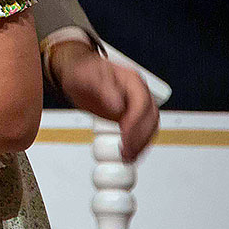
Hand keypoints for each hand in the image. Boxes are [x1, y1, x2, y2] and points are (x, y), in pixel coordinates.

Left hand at [51, 40, 158, 160]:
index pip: (142, 104)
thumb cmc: (82, 71)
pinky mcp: (132, 115)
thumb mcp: (87, 77)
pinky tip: (129, 153)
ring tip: (127, 156)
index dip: (136, 123)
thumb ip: (103, 90)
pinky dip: (137, 144)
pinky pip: (141, 132)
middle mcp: (138, 92)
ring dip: (141, 144)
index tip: (125, 136)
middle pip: (150, 118)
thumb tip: (118, 105)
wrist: (77, 72)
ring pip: (149, 127)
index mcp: (132, 80)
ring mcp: (136, 104)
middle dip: (140, 137)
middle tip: (126, 151)